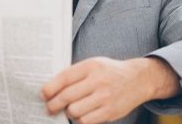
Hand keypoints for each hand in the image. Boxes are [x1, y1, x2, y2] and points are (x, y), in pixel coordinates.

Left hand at [40, 57, 180, 123]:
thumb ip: (75, 74)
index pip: (64, 78)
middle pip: (67, 96)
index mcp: (91, 66)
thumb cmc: (110, 72)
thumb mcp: (94, 64)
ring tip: (69, 109)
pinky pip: (86, 121)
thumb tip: (51, 88)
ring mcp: (105, 97)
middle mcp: (98, 81)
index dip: (50, 88)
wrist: (139, 79)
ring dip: (68, 112)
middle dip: (53, 104)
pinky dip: (80, 120)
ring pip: (74, 111)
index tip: (43, 94)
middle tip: (49, 108)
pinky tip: (81, 115)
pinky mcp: (110, 112)